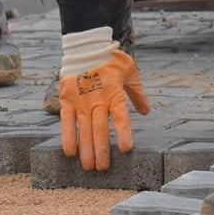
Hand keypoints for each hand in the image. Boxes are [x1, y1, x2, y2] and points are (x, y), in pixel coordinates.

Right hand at [58, 28, 149, 170]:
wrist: (86, 46)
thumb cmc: (111, 59)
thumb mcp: (130, 72)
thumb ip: (137, 93)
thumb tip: (146, 111)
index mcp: (114, 93)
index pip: (120, 117)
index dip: (123, 133)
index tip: (126, 149)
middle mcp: (97, 100)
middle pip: (100, 129)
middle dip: (101, 150)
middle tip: (103, 168)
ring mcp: (81, 101)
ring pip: (84, 129)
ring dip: (86, 149)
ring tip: (88, 167)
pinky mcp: (68, 100)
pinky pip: (67, 121)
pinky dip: (68, 137)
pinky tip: (70, 152)